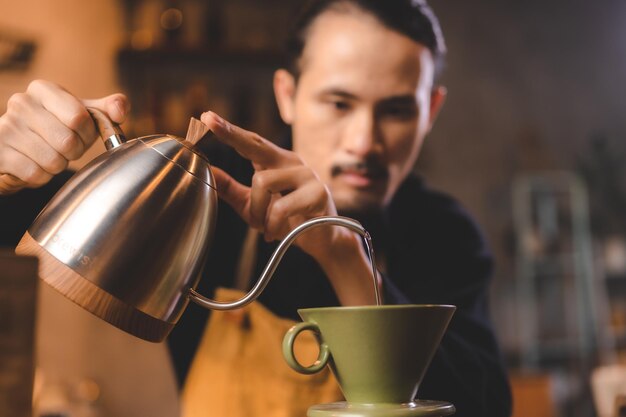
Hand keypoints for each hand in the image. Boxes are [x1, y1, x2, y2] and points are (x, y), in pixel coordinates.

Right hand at [0, 80, 128, 193]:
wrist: (17, 148)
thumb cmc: (56, 128)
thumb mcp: (82, 114)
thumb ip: (107, 110)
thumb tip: (120, 110)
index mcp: (43, 89)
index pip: (79, 117)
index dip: (88, 133)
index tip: (81, 134)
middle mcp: (20, 103)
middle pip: (68, 142)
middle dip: (74, 152)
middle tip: (66, 149)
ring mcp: (6, 126)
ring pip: (53, 160)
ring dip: (58, 166)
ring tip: (49, 155)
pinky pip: (36, 174)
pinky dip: (42, 177)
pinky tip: (34, 165)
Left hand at [201, 111, 378, 304]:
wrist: (323, 240)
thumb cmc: (289, 220)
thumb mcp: (253, 205)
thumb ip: (231, 188)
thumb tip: (208, 171)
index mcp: (277, 162)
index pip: (251, 142)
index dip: (229, 130)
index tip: (207, 117)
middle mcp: (292, 162)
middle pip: (257, 144)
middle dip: (232, 133)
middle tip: (208, 120)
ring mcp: (307, 176)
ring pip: (262, 181)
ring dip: (257, 210)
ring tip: (265, 226)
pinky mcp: (318, 194)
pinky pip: (280, 207)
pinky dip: (272, 224)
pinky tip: (275, 233)